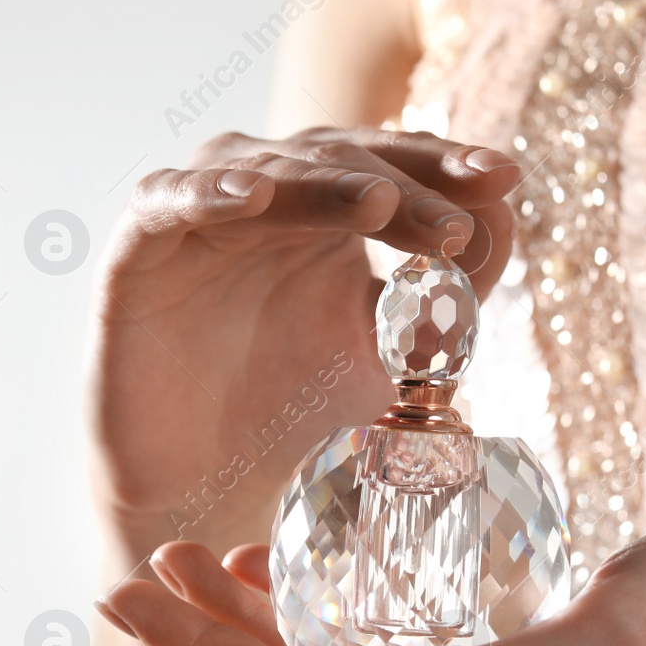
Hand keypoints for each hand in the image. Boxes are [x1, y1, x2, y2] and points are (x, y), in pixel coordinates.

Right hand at [90, 127, 519, 556]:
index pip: (393, 164)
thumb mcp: (391, 357)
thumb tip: (506, 220)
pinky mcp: (139, 250)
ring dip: (321, 181)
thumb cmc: (294, 415)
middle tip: (457, 226)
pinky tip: (253, 199)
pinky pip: (167, 203)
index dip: (445, 165)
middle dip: (404, 185)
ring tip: (378, 201)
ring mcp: (200, 216)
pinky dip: (206, 193)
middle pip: (339, 158)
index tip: (507, 180)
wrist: (203, 488)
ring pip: (263, 170)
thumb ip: (446, 297)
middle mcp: (266, 198)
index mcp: (329, 210)